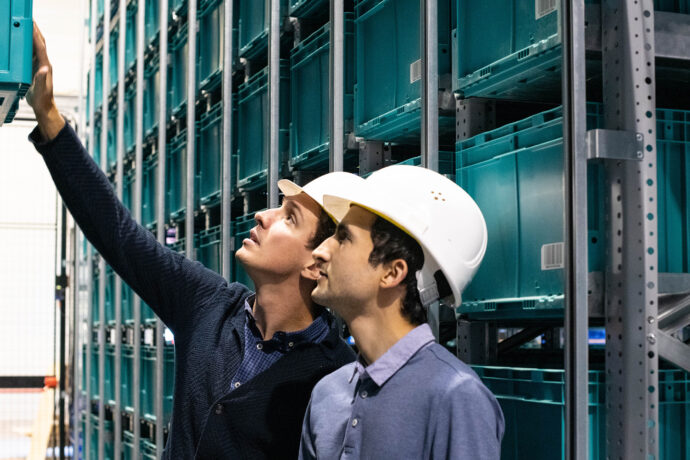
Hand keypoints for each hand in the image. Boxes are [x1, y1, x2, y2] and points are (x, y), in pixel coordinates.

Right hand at [26, 22, 64, 140]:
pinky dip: (26, 44)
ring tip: (24, 25)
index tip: (30, 23)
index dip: (35, 34)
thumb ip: (42, 78)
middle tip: (27, 19)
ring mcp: (39, 65)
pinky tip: (21, 41)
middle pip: (39, 43)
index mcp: (45, 66)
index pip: (39, 46)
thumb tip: (44, 68)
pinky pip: (30, 53)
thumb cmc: (43, 99)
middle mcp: (43, 63)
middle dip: (34, 30)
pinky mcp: (34, 68)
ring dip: (30, 35)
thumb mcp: (40, 89)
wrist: (43, 107)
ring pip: (34, 46)